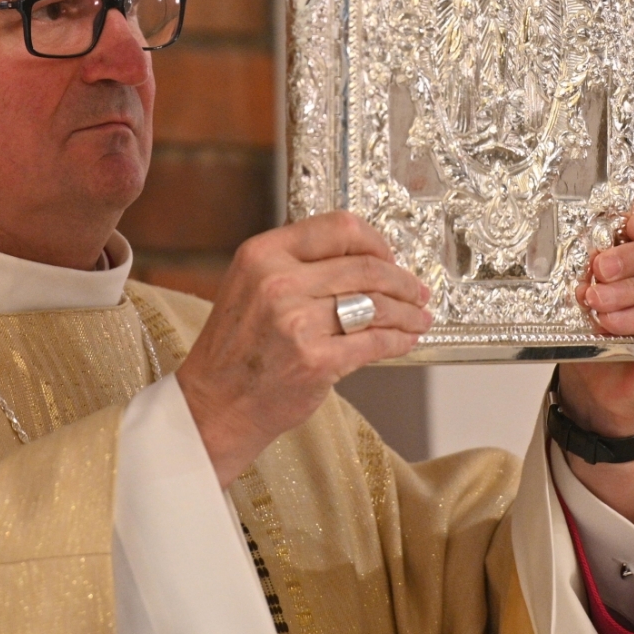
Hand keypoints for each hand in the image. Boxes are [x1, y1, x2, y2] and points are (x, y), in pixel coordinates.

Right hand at [176, 212, 430, 486]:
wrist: (215, 406)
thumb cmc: (235, 349)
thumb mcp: (250, 286)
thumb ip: (296, 265)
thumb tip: (362, 259)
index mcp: (263, 254)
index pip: (338, 227)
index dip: (375, 241)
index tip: (389, 256)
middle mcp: (278, 282)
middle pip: (365, 266)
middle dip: (402, 280)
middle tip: (417, 291)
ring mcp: (297, 322)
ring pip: (376, 304)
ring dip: (407, 311)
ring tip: (418, 317)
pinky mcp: (316, 360)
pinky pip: (375, 342)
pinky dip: (399, 339)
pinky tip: (406, 339)